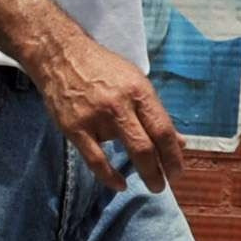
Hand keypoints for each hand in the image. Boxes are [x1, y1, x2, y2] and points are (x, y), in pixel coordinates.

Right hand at [25, 20, 181, 194]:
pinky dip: (109, 177)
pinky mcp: (75, 128)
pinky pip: (95, 161)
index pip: (163, 129)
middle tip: (165, 185)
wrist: (61, 55)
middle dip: (160, 171)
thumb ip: (155, 113)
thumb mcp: (136, 82)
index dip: (173, 155)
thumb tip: (180, 142)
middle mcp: (120, 105)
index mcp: (139, 92)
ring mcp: (96, 118)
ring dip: (140, 170)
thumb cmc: (103, 68)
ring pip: (124, 152)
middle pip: (146, 146)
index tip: (178, 172)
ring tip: (149, 181)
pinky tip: (120, 184)